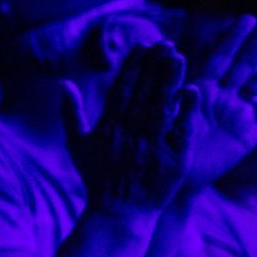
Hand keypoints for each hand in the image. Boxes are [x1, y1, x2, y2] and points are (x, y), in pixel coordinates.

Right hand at [64, 43, 197, 216]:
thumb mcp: (78, 144)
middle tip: (166, 44)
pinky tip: (192, 91)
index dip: (133, 67)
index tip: (144, 45)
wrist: (120, 213)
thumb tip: (63, 83)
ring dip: (170, 81)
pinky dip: (185, 112)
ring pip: (161, 107)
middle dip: (154, 68)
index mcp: (108, 128)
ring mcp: (151, 146)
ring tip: (180, 57)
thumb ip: (71, 113)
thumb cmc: (99, 177)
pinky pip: (180, 131)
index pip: (122, 90)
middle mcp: (129, 134)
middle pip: (143, 94)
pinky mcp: (172, 158)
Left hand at [182, 16, 256, 188]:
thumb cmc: (160, 146)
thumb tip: (178, 68)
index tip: (247, 18)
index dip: (234, 40)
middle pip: (245, 65)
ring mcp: (237, 114)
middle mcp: (222, 98)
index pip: (221, 58)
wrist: (170, 176)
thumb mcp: (165, 116)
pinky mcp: (247, 134)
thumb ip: (176, 96)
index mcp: (201, 89)